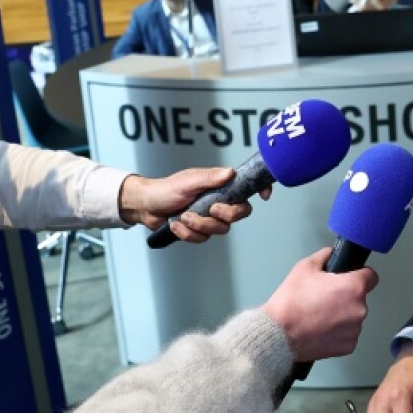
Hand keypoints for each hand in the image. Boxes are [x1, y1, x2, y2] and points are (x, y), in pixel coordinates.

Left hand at [118, 168, 270, 242]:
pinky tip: (177, 224)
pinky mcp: (200, 231)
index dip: (259, 190)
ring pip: (220, 229)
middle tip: (211, 209)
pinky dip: (188, 233)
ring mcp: (210, 217)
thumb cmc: (166, 189)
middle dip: (226, 215)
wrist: (146, 207)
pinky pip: (203, 239)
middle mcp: (219, 201)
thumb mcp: (187, 181)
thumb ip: (209, 178)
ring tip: (183, 216)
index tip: (265, 195)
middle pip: (240, 213)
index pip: (246, 187)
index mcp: (220, 186)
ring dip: (200, 225)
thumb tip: (230, 173)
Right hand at [261, 248, 377, 361]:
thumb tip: (332, 254)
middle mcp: (360, 309)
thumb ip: (325, 256)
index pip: (371, 276)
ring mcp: (355, 330)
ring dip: (342, 315)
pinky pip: (347, 334)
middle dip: (346, 296)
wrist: (279, 334)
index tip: (351, 278)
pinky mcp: (348, 346)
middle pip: (360, 297)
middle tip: (325, 297)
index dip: (360, 274)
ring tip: (320, 314)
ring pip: (353, 317)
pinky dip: (337, 332)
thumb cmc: (291, 302)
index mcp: (354, 287)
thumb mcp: (305, 267)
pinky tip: (320, 328)